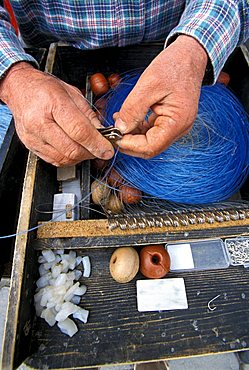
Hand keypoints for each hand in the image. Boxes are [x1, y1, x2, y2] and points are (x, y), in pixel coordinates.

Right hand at [0, 62, 113, 165]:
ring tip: (87, 149)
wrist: (19, 88)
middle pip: (71, 149)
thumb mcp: (72, 92)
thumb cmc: (44, 88)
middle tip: (100, 150)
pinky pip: (54, 160)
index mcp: (52, 104)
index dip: (96, 144)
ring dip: (80, 158)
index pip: (79, 131)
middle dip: (91, 153)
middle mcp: (39, 122)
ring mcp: (33, 137)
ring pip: (63, 159)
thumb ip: (88, 114)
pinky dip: (68, 159)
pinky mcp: (30, 146)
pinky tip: (74, 150)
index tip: (107, 149)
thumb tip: (101, 133)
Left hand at [114, 35, 207, 157]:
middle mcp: (179, 128)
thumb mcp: (149, 84)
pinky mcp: (170, 120)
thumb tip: (120, 128)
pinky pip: (152, 131)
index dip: (130, 145)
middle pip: (150, 147)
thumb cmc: (175, 65)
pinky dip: (138, 128)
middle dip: (129, 142)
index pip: (151, 146)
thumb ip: (133, 108)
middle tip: (112, 132)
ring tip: (117, 122)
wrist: (189, 55)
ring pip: (150, 141)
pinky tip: (127, 118)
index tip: (114, 136)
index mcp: (178, 122)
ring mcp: (175, 126)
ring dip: (132, 135)